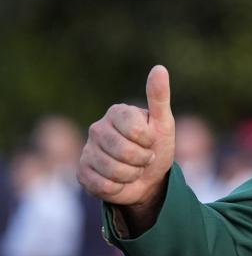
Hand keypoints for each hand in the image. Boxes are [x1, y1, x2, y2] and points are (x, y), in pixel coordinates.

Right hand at [78, 65, 175, 210]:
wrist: (148, 178)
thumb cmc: (156, 147)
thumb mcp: (164, 123)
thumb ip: (159, 97)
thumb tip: (159, 68)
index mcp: (117, 112)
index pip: (136, 130)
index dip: (149, 141)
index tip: (151, 141)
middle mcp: (98, 128)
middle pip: (123, 151)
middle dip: (142, 160)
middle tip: (145, 158)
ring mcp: (87, 150)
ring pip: (113, 170)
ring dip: (131, 175)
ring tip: (133, 169)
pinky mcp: (82, 172)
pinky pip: (102, 185)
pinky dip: (118, 187)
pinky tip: (120, 181)